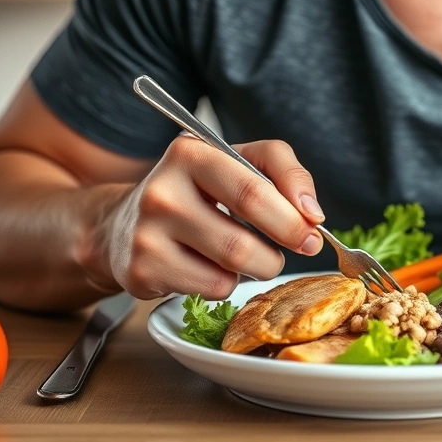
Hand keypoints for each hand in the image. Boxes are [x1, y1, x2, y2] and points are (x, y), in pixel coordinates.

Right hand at [100, 137, 324, 299]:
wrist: (127, 222)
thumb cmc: (198, 190)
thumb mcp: (239, 161)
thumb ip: (283, 172)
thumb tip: (312, 214)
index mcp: (190, 153)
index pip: (254, 189)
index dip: (294, 215)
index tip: (315, 226)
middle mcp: (162, 191)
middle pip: (243, 239)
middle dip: (285, 246)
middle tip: (303, 246)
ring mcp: (147, 234)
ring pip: (233, 268)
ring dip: (262, 266)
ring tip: (255, 253)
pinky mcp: (141, 271)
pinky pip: (212, 287)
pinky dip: (228, 282)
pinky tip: (213, 265)